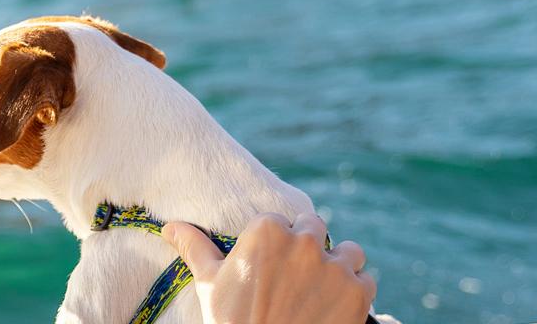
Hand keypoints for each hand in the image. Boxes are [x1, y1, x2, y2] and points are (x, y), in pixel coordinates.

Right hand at [163, 213, 376, 323]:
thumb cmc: (230, 323)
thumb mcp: (209, 284)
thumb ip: (195, 247)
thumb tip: (170, 226)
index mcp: (266, 231)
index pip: (279, 222)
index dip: (274, 246)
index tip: (268, 269)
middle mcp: (304, 241)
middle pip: (315, 229)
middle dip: (307, 250)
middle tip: (294, 282)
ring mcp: (335, 266)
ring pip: (348, 252)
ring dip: (339, 267)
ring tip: (320, 293)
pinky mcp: (358, 291)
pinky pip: (366, 279)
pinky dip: (355, 293)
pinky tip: (333, 309)